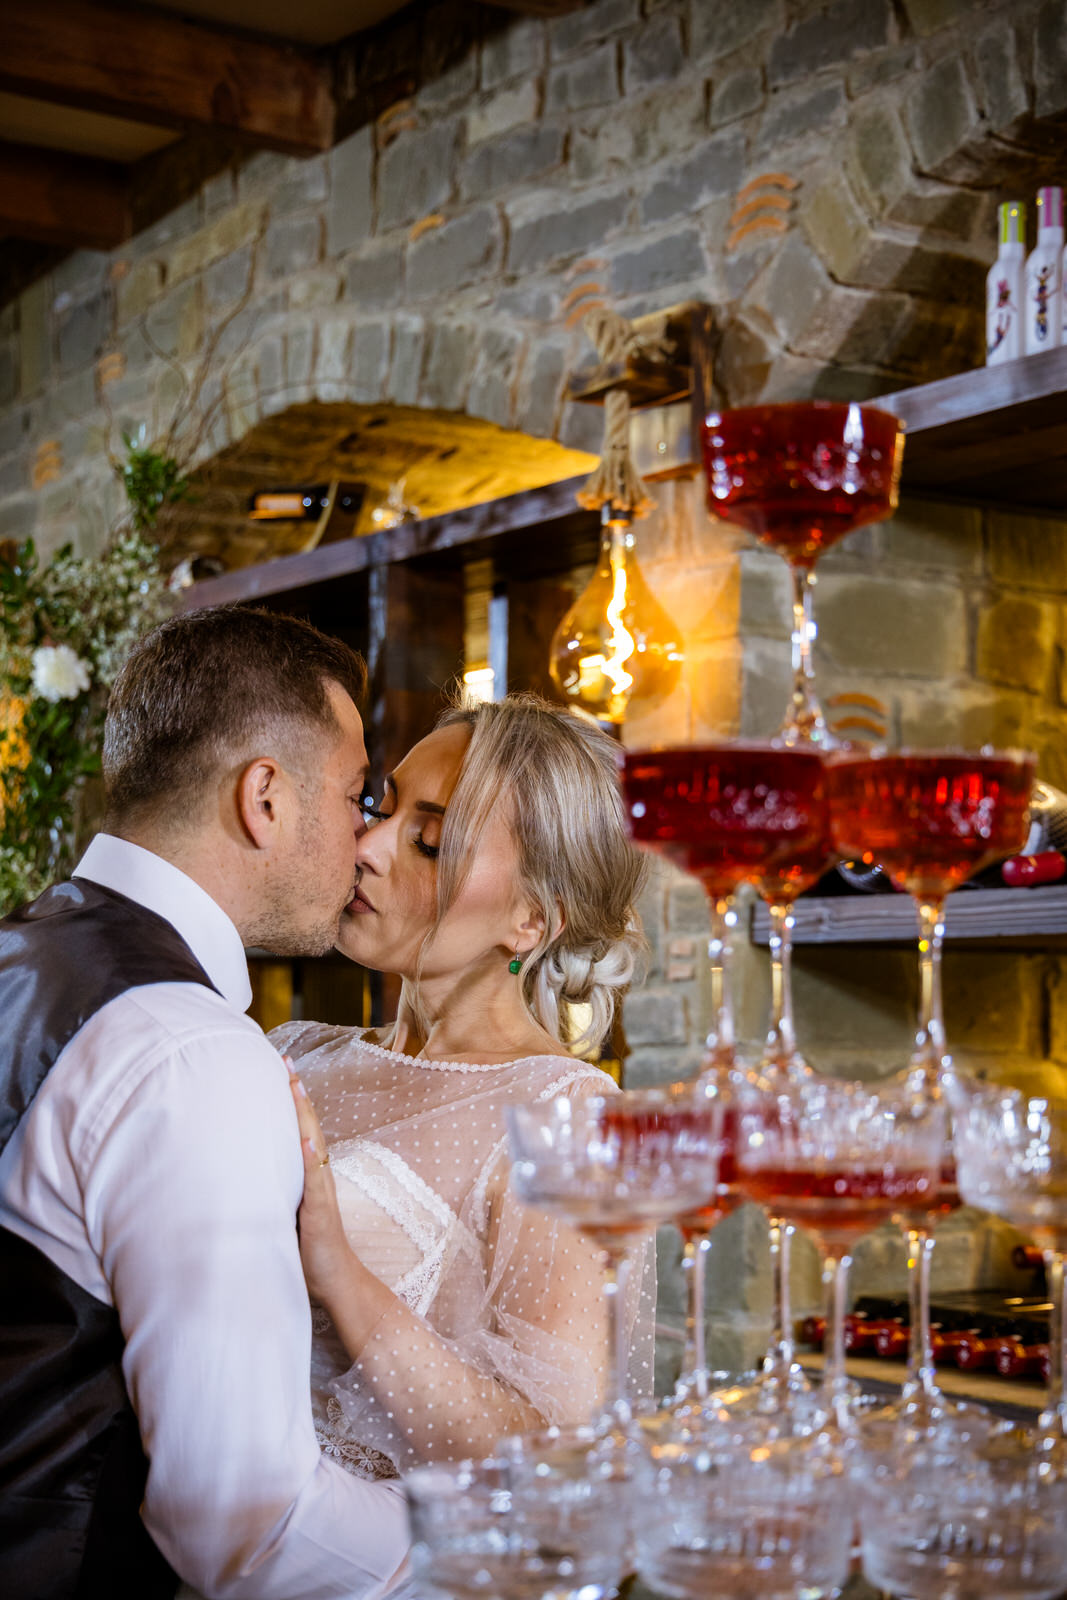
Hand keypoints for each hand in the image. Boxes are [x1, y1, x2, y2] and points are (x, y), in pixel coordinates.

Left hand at [288, 1069, 356, 1305]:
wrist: (336, 1282)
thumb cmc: (308, 1251)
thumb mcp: (284, 1214)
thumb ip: (272, 1193)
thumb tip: (242, 1175)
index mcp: (308, 1175)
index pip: (300, 1129)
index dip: (291, 1099)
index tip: (281, 1068)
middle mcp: (318, 1177)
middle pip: (308, 1126)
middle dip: (296, 1094)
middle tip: (286, 1061)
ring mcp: (321, 1193)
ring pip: (313, 1145)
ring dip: (304, 1115)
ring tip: (295, 1086)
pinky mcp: (321, 1213)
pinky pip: (316, 1182)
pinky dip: (311, 1159)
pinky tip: (305, 1140)